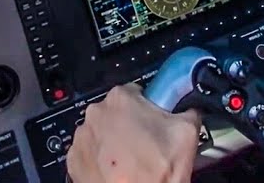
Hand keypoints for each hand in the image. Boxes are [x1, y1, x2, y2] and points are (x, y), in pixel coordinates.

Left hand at [67, 83, 201, 182]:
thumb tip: (189, 108)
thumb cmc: (157, 171)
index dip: (148, 108)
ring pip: (102, 133)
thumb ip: (187, 109)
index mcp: (120, 99)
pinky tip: (116, 170)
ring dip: (114, 142)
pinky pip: (90, 153)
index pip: (136, 92)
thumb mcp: (187, 131)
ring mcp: (82, 138)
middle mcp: (96, 114)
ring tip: (132, 161)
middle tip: (146, 145)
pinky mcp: (74, 160)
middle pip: (117, 112)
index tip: (154, 121)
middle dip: (130, 125)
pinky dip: (100, 160)